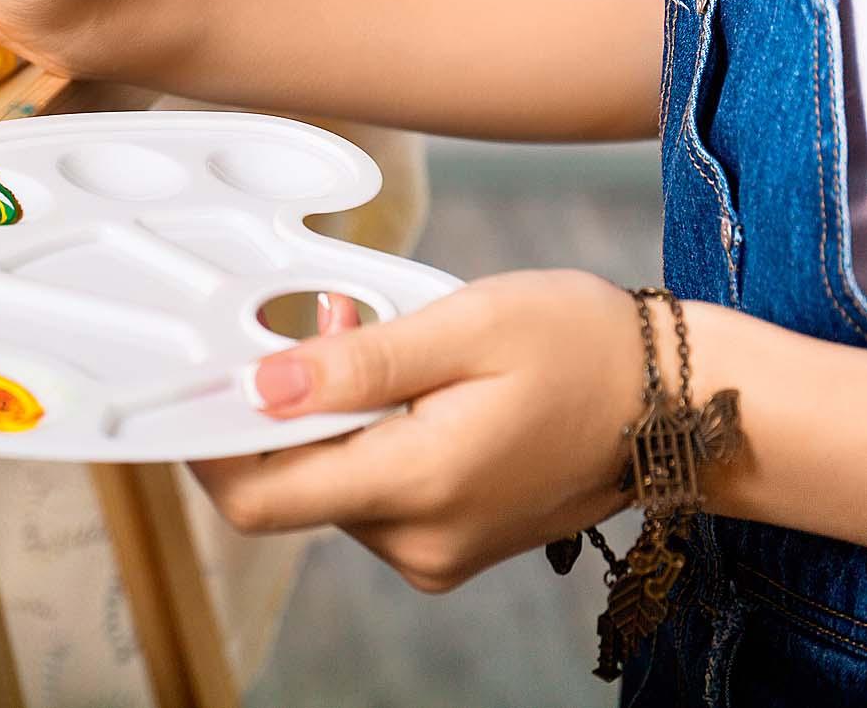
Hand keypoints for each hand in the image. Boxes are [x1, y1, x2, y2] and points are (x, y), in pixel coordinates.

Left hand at [191, 271, 644, 591]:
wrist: (680, 402)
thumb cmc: (582, 350)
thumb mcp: (461, 329)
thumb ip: (353, 366)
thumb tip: (259, 386)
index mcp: (415, 486)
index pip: (260, 500)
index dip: (207, 449)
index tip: (192, 390)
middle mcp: (417, 540)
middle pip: (292, 484)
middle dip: (283, 404)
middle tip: (320, 322)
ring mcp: (435, 551)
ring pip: (331, 483)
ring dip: (329, 412)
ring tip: (377, 336)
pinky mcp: (448, 542)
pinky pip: (373, 491)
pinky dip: (366, 435)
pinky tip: (402, 381)